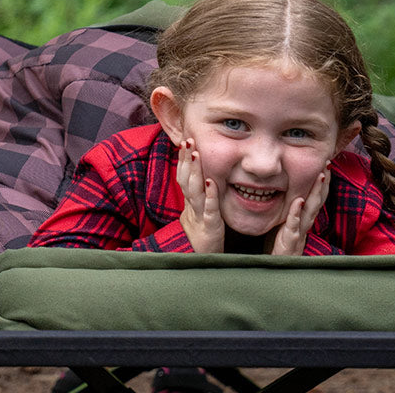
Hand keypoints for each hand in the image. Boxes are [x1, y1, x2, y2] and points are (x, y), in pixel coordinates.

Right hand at [175, 138, 224, 252]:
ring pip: (194, 191)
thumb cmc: (201, 229)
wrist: (199, 255)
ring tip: (196, 155)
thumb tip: (197, 170)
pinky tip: (211, 183)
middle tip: (188, 141)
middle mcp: (193, 203)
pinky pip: (209, 209)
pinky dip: (210, 195)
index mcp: (190, 198)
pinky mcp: (210, 224)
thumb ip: (197, 189)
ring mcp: (200, 213)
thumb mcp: (198, 207)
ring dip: (195, 172)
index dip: (183, 158)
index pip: (183, 174)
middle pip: (186, 178)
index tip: (185, 140)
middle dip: (186, 159)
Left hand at [270, 172, 329, 255]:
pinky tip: (298, 201)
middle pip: (318, 200)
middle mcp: (305, 224)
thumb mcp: (289, 225)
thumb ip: (293, 211)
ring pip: (310, 209)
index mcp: (305, 219)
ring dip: (315, 192)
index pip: (316, 198)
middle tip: (327, 164)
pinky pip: (293, 224)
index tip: (326, 165)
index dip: (322, 182)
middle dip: (323, 182)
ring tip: (320, 176)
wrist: (279, 268)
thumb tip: (294, 194)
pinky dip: (296, 212)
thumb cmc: (283, 246)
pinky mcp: (290, 239)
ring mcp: (299, 231)